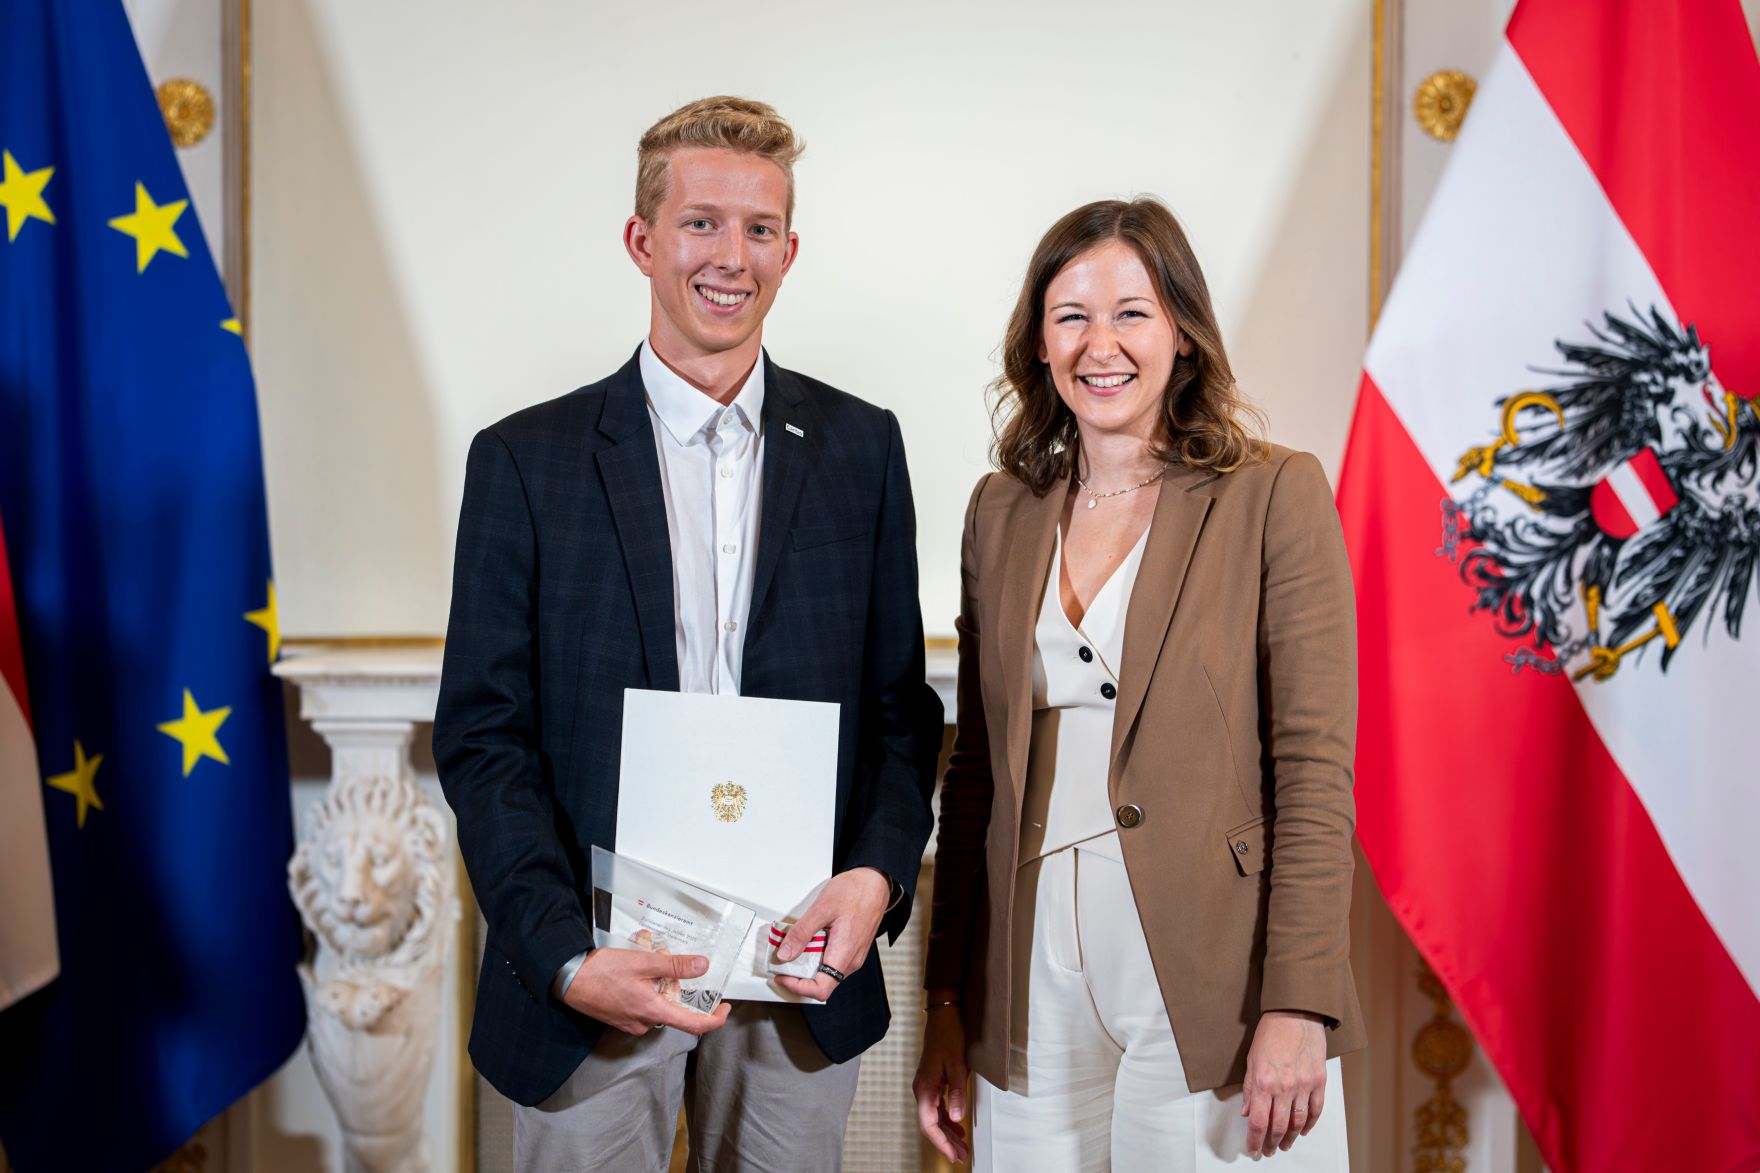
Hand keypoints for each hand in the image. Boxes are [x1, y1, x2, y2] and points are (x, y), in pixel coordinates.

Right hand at [560, 947, 731, 1036]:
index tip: (724, 1009)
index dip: (714, 1019)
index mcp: (653, 1011)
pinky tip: (637, 976)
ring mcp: (631, 1023)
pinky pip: (644, 1008)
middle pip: (676, 1012)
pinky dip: (648, 993)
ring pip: (659, 1008)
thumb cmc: (600, 972)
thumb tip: (701, 966)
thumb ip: (675, 966)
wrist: (567, 979)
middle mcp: (644, 1023)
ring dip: (662, 989)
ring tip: (651, 965)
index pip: (694, 1025)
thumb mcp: (643, 962)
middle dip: (680, 990)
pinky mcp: (621, 1019)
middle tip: (674, 968)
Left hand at [772, 867, 891, 1001]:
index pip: (820, 989)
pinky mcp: (852, 949)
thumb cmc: (856, 891)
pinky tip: (810, 939)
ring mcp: (853, 956)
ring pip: (825, 972)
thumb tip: (785, 954)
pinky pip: (831, 961)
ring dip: (807, 963)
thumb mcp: (822, 909)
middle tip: (784, 956)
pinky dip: (816, 955)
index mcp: (845, 953)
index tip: (782, 976)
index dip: (798, 987)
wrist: (875, 882)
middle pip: (821, 982)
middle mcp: (851, 960)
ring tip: (796, 944)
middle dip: (799, 973)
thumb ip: (801, 934)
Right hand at [912, 1003, 970, 1164]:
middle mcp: (922, 1090)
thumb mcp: (958, 1065)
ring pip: (934, 1118)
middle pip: (931, 1125)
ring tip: (961, 1147)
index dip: (941, 1143)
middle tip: (961, 1157)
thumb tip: (958, 1117)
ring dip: (947, 1133)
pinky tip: (957, 1126)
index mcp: (925, 1088)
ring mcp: (926, 1087)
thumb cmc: (949, 1036)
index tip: (953, 1154)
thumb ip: (958, 1093)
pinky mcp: (932, 1083)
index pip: (929, 1124)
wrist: (944, 1016)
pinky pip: (937, 1108)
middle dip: (946, 1143)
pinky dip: (947, 1120)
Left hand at [1241, 1010, 1327, 1157]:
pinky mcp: (1318, 1080)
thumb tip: (1247, 1111)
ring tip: (1284, 1145)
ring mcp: (1303, 1085)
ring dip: (1290, 1138)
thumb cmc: (1271, 1032)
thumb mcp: (1251, 1060)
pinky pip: (1315, 1110)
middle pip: (1278, 1126)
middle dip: (1271, 1143)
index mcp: (1264, 1082)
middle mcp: (1284, 1087)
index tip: (1252, 1149)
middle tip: (1268, 1150)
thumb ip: (1250, 1089)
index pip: (1258, 1122)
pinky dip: (1309, 1124)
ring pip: (1297, 1122)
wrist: (1295, 1014)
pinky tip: (1302, 1130)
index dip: (1255, 1140)